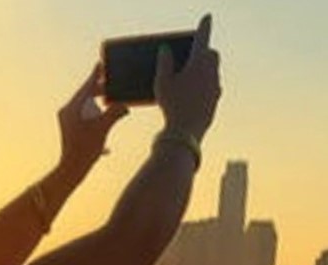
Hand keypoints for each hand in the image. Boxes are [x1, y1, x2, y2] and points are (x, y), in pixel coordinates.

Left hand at [57, 62, 129, 180]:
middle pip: (86, 95)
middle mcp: (67, 111)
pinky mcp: (69, 130)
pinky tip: (106, 126)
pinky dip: (95, 119)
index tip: (102, 63)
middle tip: (113, 86)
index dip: (97, 74)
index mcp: (73, 107)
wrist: (72, 170)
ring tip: (112, 104)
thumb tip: (124, 104)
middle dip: (100, 92)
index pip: (87, 86)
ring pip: (85, 107)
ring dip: (99, 106)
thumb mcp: (103, 128)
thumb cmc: (86, 150)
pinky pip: (84, 119)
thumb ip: (115, 112)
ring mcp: (67, 121)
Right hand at [155, 14, 221, 141]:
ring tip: (191, 78)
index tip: (207, 17)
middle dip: (205, 52)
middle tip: (194, 55)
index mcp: (199, 62)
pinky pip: (212, 89)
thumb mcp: (162, 83)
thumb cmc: (172, 106)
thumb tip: (166, 50)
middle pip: (212, 54)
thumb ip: (164, 63)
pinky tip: (194, 95)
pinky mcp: (215, 101)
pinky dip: (205, 87)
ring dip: (205, 71)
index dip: (204, 26)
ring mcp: (215, 87)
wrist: (186, 132)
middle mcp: (211, 72)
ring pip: (213, 72)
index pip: (203, 37)